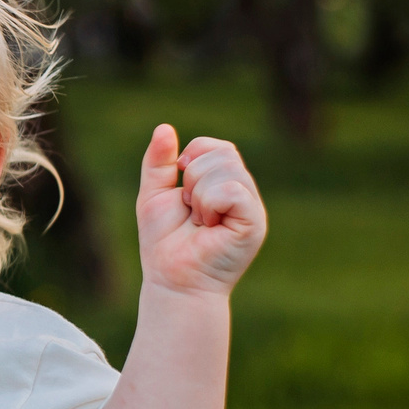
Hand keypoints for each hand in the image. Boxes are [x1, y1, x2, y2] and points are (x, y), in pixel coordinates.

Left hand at [133, 124, 265, 297]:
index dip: (193, 155)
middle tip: (191, 211)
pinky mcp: (254, 222)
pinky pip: (232, 189)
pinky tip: (208, 226)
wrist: (172, 280)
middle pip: (223, 152)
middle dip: (193, 177)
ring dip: (199, 194)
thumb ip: (158, 162)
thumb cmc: (165, 243)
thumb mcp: (154, 195)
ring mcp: (252, 207)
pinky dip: (209, 203)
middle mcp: (242, 193)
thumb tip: (165, 127)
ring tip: (200, 221)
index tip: (180, 186)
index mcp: (224, 184)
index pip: (217, 147)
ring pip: (226, 169)